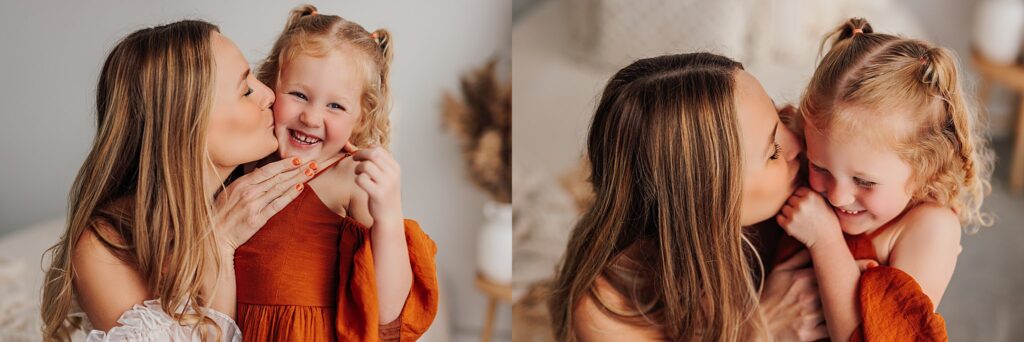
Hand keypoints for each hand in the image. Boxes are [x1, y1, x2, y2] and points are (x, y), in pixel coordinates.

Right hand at [212, 157, 315, 252]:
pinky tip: (300, 188)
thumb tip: (259, 170)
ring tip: (311, 173)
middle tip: (312, 163)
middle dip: (296, 169)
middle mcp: (248, 192)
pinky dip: (289, 196)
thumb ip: (244, 182)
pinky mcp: (257, 219)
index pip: (267, 170)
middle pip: (277, 177)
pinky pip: (277, 205)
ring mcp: (253, 205)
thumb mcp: (228, 193)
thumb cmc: (220, 214)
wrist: (213, 236)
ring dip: (297, 179)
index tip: (297, 159)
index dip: (284, 164)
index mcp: (241, 184)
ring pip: (279, 188)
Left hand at [347, 142, 402, 227]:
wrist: (389, 215)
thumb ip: (381, 162)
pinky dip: (357, 179)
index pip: (379, 149)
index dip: (366, 150)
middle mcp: (393, 174)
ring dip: (358, 168)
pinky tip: (361, 183)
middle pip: (373, 154)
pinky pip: (361, 179)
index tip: (361, 156)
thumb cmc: (385, 193)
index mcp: (395, 167)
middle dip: (360, 155)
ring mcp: (386, 184)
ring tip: (358, 173)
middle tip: (355, 160)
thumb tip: (369, 146)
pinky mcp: (377, 193)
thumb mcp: (388, 175)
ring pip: (366, 165)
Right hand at [759, 251, 878, 340]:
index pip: (834, 269)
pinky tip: (854, 325)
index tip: (873, 264)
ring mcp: (810, 316)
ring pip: (840, 311)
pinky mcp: (810, 334)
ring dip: (855, 308)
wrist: (757, 324)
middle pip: (842, 290)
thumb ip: (797, 258)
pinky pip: (833, 330)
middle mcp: (809, 296)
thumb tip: (810, 241)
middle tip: (880, 283)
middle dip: (861, 287)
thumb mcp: (779, 272)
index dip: (857, 266)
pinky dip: (843, 327)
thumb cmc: (770, 296)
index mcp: (803, 278)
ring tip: (869, 305)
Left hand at [776, 187, 841, 247]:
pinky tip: (794, 224)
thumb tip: (797, 182)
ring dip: (789, 212)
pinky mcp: (788, 224)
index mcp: (811, 195)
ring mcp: (793, 214)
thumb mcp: (823, 202)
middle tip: (804, 214)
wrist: (827, 240)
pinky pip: (779, 217)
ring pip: (784, 207)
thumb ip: (811, 193)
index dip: (802, 197)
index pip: (798, 190)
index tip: (808, 205)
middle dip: (795, 204)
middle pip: (790, 198)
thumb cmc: (827, 220)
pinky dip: (784, 220)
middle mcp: (801, 203)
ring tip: (800, 219)